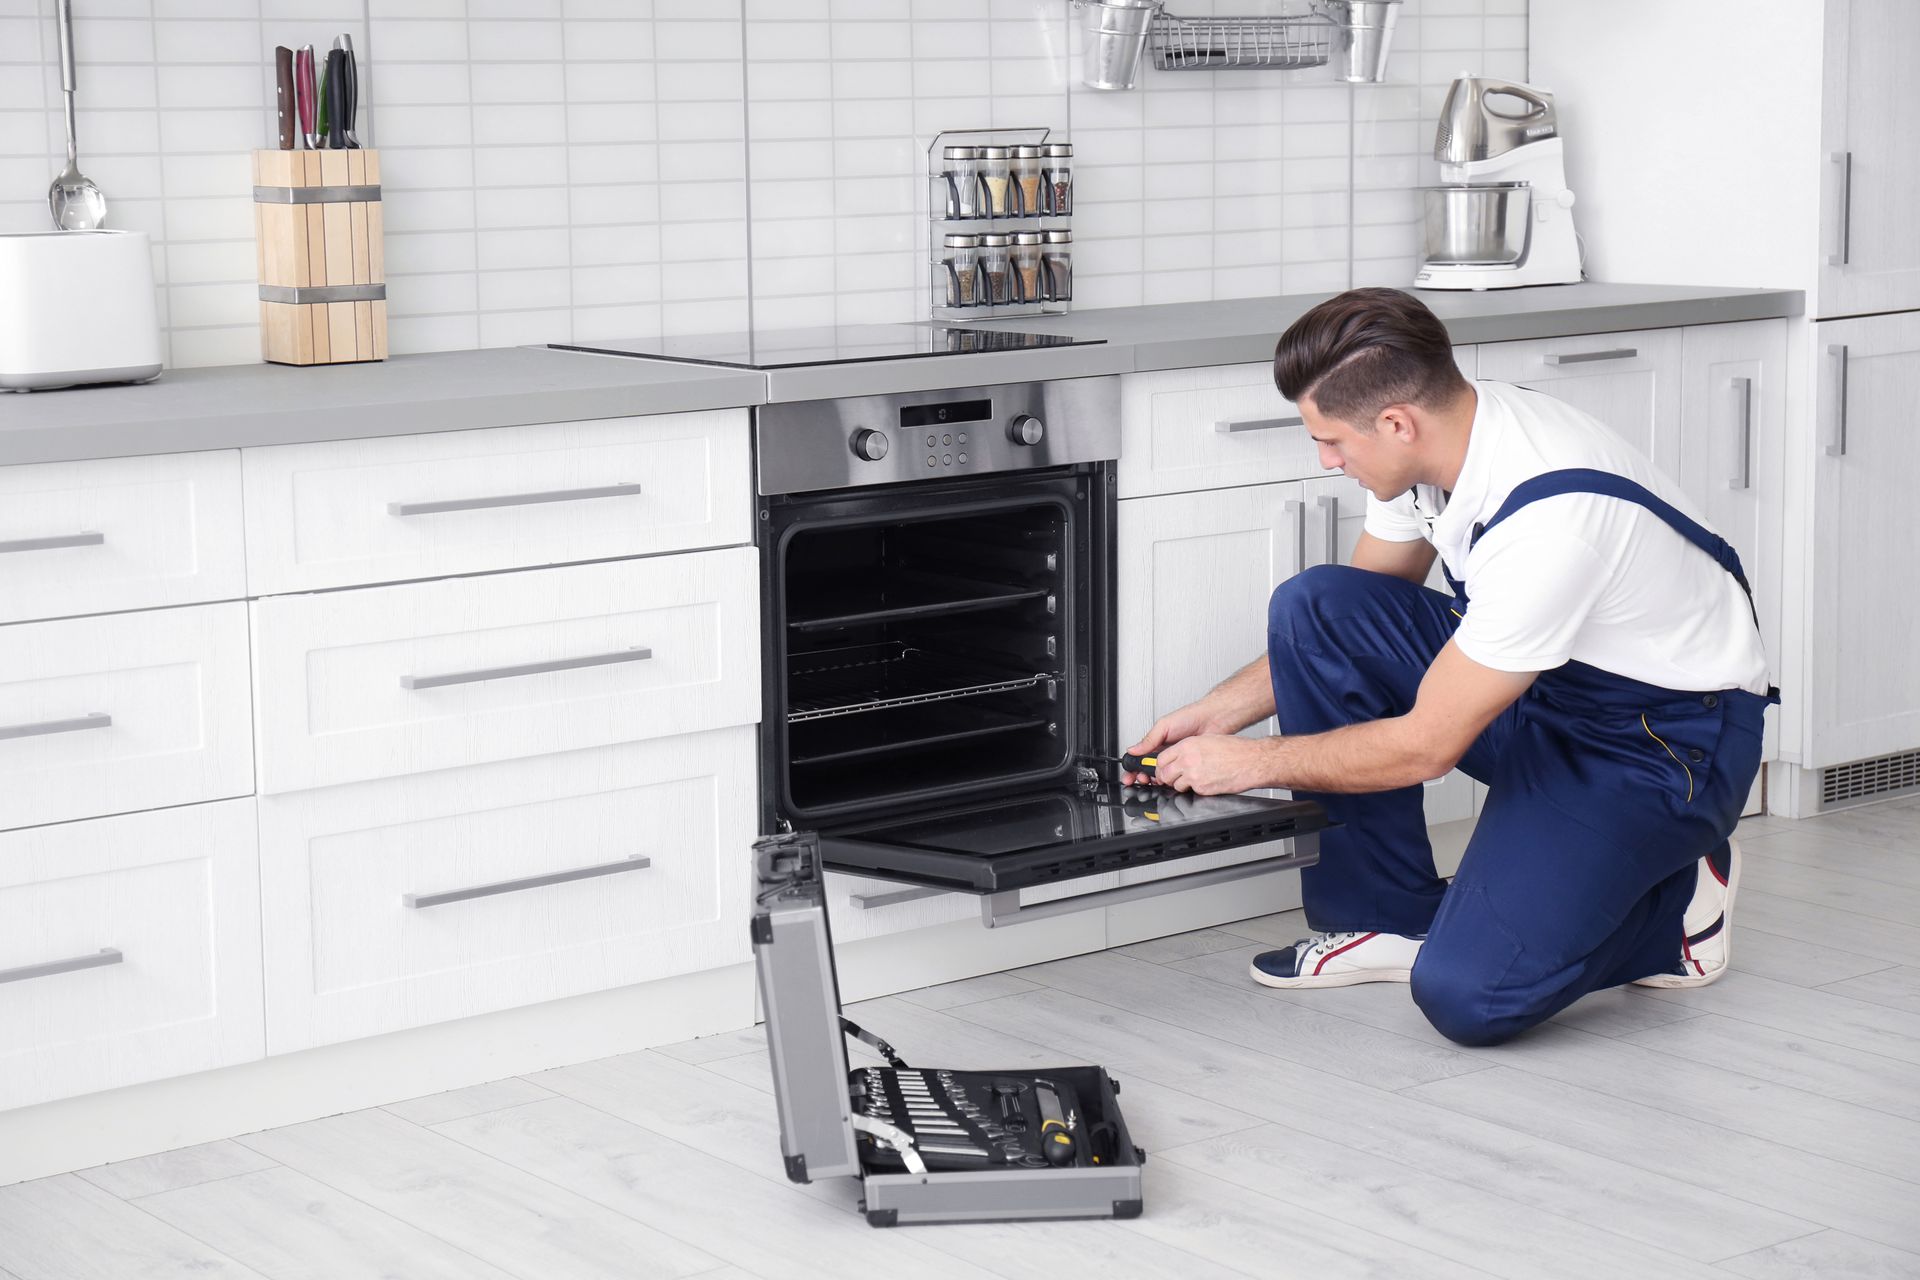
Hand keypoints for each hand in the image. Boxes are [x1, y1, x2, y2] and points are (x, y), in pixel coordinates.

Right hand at [1123, 701, 1225, 784]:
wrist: (1212, 720)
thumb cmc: (1190, 718)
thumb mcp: (1164, 726)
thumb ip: (1148, 739)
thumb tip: (1132, 749)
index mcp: (1156, 743)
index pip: (1140, 759)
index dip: (1133, 769)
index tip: (1130, 776)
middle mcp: (1165, 753)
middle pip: (1149, 770)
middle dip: (1142, 777)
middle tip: (1142, 780)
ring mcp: (1176, 761)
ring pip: (1162, 776)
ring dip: (1156, 780)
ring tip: (1155, 780)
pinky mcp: (1188, 767)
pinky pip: (1178, 777)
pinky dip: (1173, 781)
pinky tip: (1170, 781)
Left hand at [1152, 733, 1275, 795]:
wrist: (1251, 760)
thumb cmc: (1235, 750)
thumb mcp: (1207, 740)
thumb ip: (1189, 748)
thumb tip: (1178, 755)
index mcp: (1187, 746)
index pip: (1161, 758)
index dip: (1160, 766)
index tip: (1162, 769)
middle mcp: (1188, 760)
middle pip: (1164, 774)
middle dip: (1166, 778)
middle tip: (1172, 778)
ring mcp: (1194, 775)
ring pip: (1175, 785)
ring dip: (1181, 784)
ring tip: (1193, 780)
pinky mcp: (1202, 788)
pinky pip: (1191, 792)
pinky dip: (1195, 790)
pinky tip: (1206, 782)